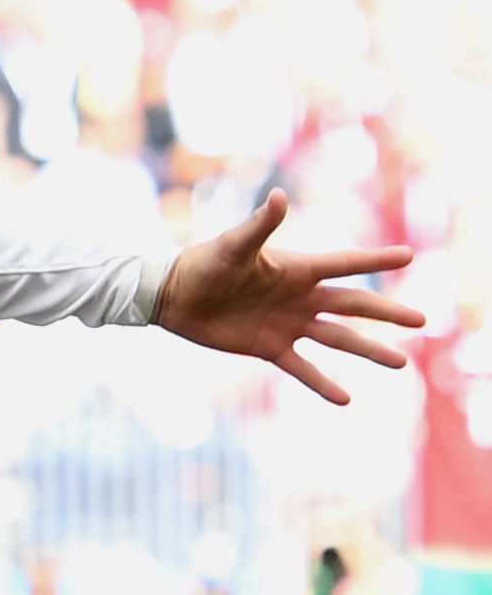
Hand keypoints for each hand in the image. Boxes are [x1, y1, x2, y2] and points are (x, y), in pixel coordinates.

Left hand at [154, 190, 425, 404]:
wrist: (171, 296)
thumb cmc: (202, 264)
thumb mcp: (232, 247)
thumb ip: (259, 226)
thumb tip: (278, 196)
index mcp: (296, 269)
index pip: (345, 264)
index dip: (376, 260)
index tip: (409, 255)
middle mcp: (299, 297)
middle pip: (353, 305)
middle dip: (387, 313)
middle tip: (422, 321)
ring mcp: (288, 323)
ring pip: (338, 339)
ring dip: (368, 350)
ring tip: (401, 363)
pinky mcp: (269, 347)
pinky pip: (303, 368)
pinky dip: (323, 383)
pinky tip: (346, 398)